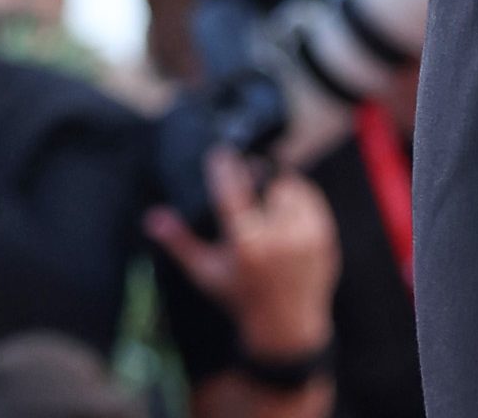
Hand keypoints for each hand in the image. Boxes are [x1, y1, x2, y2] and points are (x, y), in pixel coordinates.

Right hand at [147, 145, 338, 358]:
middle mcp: (280, 239)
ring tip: (264, 193)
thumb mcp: (205, 272)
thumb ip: (179, 242)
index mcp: (247, 246)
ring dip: (278, 185)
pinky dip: (297, 197)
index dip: (225, 169)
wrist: (286, 324)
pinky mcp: (325, 236)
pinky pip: (312, 200)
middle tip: (246, 171)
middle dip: (256, 174)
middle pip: (269, 184)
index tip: (219, 153)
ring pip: (293, 188)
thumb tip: (152, 216)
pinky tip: (283, 204)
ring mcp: (307, 237)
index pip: (233, 195)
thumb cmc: (238, 297)